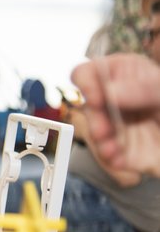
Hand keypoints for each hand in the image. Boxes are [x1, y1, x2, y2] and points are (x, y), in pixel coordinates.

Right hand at [71, 54, 159, 176]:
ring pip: (95, 132)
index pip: (90, 72)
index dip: (87, 84)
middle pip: (89, 106)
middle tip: (103, 132)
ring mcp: (118, 125)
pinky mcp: (123, 149)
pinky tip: (120, 159)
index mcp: (126, 75)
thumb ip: (144, 89)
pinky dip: (112, 158)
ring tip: (112, 150)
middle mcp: (117, 99)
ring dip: (101, 142)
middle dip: (95, 120)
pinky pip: (107, 155)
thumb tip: (109, 92)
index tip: (97, 100)